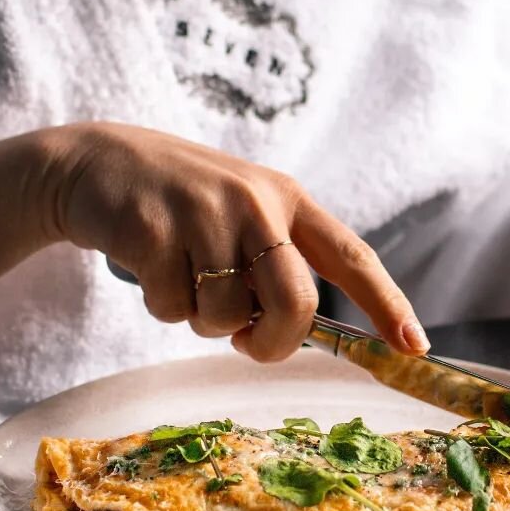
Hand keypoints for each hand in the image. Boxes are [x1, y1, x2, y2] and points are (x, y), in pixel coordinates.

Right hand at [41, 123, 428, 361]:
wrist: (95, 164)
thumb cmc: (180, 202)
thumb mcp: (241, 214)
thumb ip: (274, 264)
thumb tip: (294, 333)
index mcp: (288, 198)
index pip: (351, 255)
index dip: (387, 303)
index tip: (415, 346)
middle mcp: (256, 202)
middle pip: (295, 303)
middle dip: (274, 342)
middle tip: (249, 342)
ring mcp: (204, 213)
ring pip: (226, 317)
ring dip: (202, 319)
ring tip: (183, 274)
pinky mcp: (154, 229)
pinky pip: (172, 309)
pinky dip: (161, 306)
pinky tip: (149, 265)